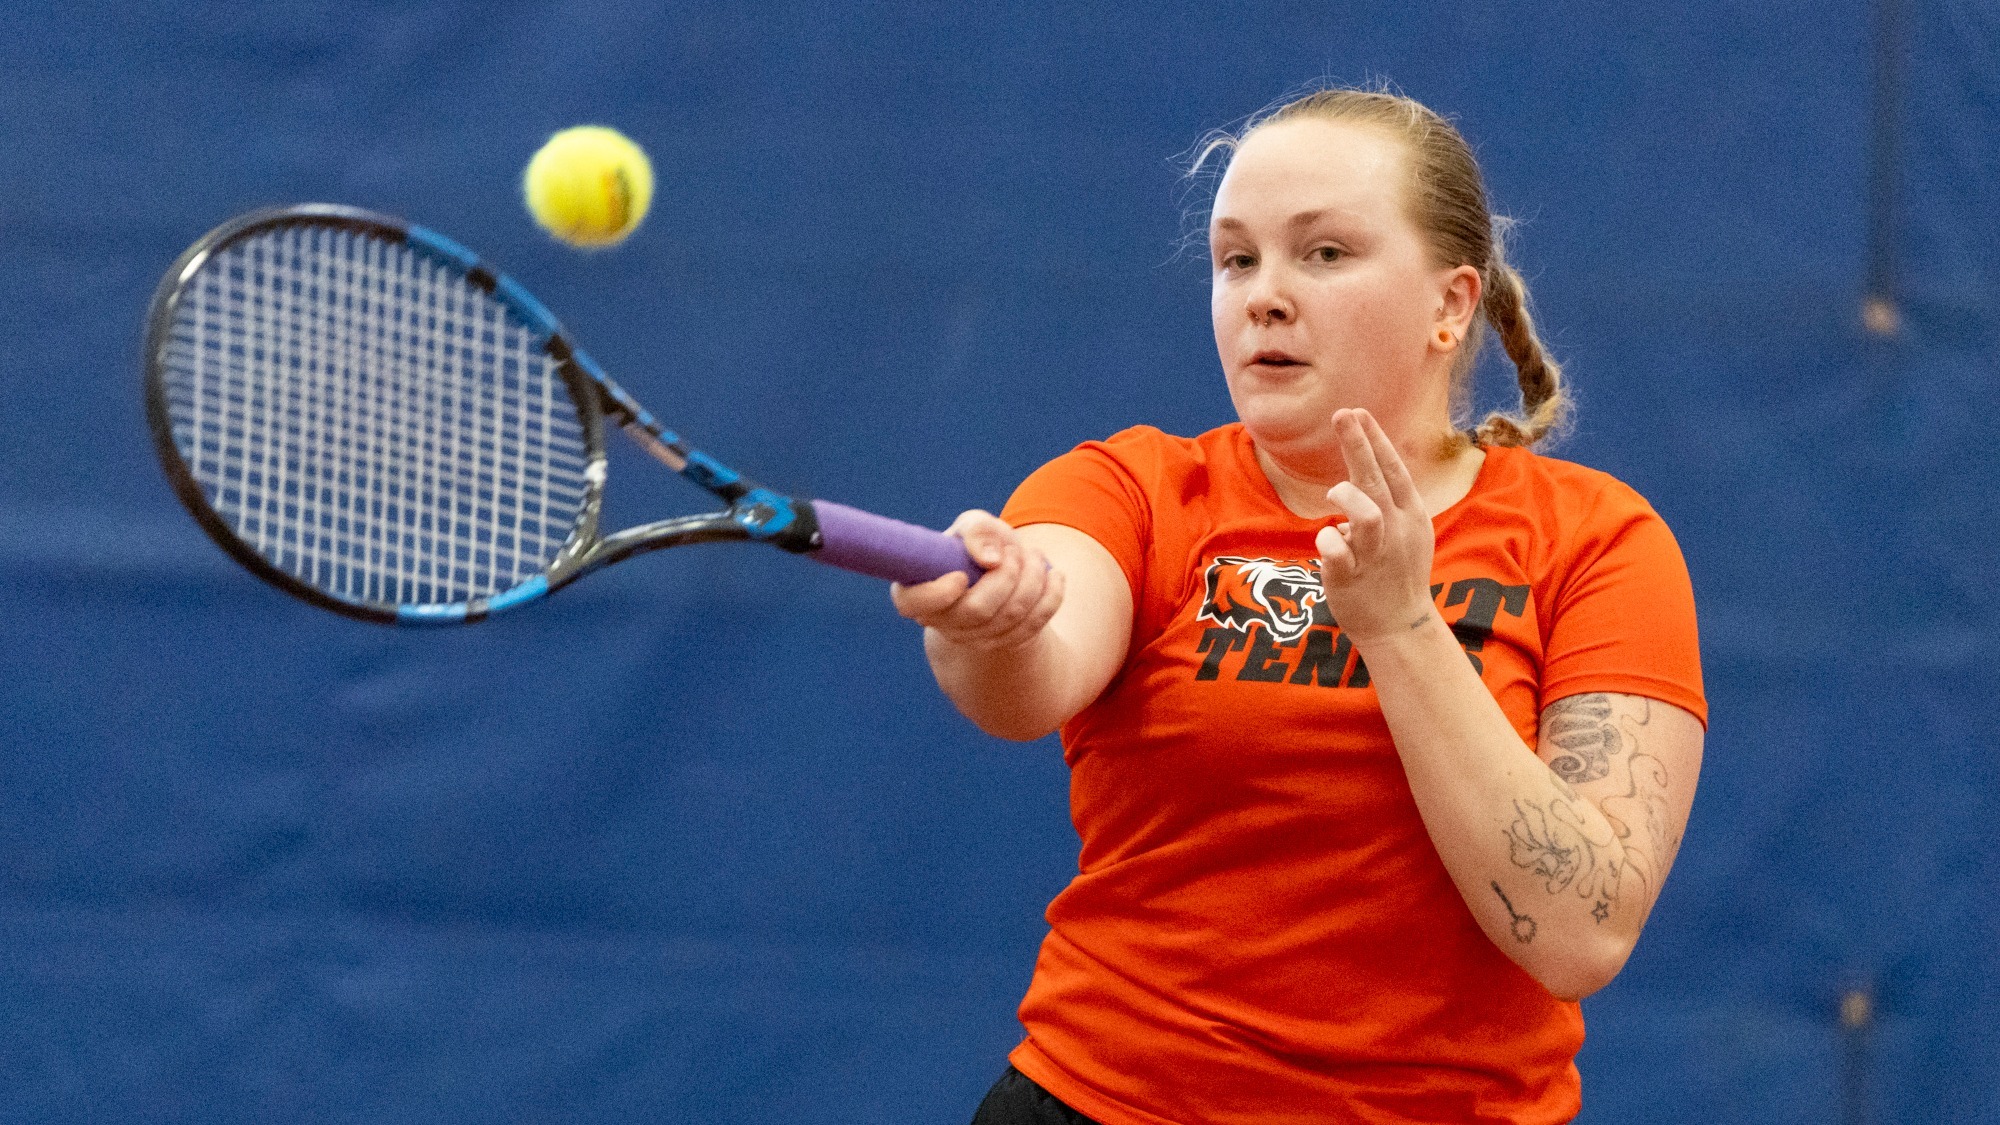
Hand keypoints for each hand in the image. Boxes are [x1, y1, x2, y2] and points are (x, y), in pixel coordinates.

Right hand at [889, 510, 1064, 651]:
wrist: (1002, 570)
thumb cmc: (979, 544)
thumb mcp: (975, 525)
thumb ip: (977, 531)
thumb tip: (991, 559)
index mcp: (919, 590)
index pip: (913, 604)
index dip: (938, 593)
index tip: (961, 575)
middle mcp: (941, 621)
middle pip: (977, 610)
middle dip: (1006, 574)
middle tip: (1015, 550)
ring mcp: (973, 638)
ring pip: (1011, 616)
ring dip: (1032, 578)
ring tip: (1034, 555)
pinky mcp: (1005, 643)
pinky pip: (1035, 625)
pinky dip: (1051, 596)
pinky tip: (1055, 576)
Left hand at [1314, 409, 1438, 645]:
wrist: (1400, 626)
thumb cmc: (1397, 573)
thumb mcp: (1406, 532)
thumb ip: (1389, 502)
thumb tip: (1362, 470)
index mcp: (1410, 515)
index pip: (1393, 469)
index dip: (1376, 440)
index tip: (1358, 412)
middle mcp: (1396, 531)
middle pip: (1377, 480)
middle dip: (1358, 444)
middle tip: (1341, 413)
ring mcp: (1375, 556)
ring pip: (1365, 515)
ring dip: (1347, 496)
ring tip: (1334, 493)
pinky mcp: (1350, 578)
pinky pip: (1335, 551)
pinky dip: (1327, 541)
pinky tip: (1328, 542)